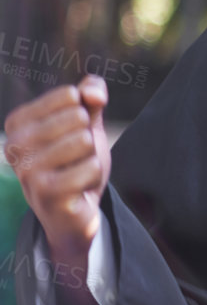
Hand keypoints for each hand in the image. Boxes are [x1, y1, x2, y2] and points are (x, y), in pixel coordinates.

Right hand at [3, 76, 110, 268]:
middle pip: (78, 118)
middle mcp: (14, 144)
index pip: (70, 95)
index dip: (84, 116)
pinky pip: (91, 167)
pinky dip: (94, 176)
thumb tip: (94, 92)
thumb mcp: (86, 125)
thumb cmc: (76, 163)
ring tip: (76, 172)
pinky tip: (79, 188)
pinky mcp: (46, 192)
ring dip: (91, 159)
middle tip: (75, 159)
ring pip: (85, 141)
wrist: (74, 212)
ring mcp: (27, 170)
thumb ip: (91, 99)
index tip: (70, 136)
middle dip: (88, 139)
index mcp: (17, 122)